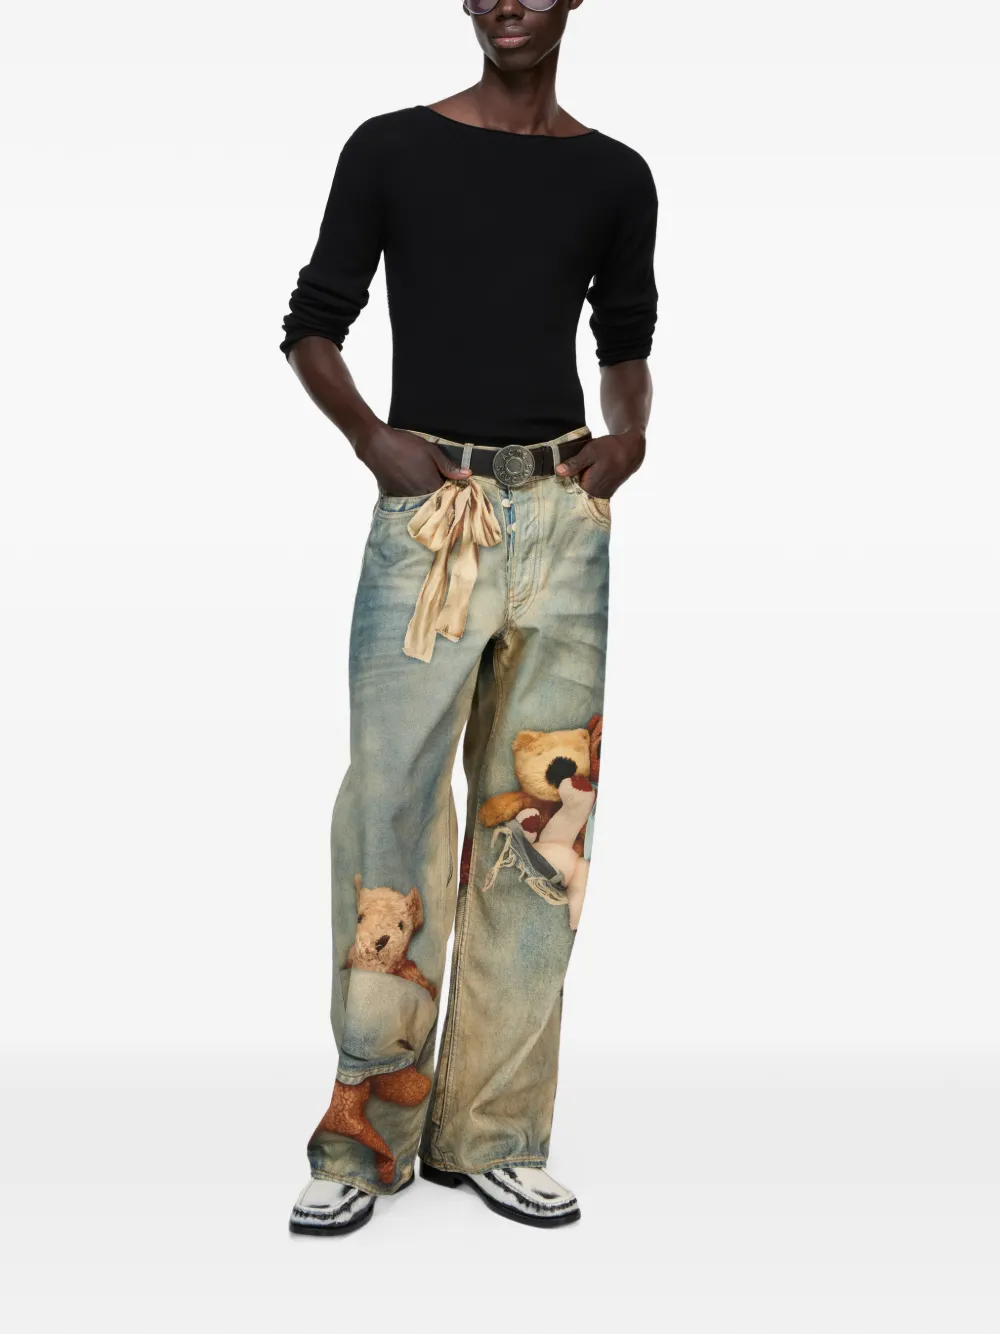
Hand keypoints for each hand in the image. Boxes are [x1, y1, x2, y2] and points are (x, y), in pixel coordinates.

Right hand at [355, 425, 470, 494]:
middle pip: (435, 499)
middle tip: (438, 479)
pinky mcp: (395, 496)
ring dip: (426, 493)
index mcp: (432, 485)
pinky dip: (413, 492)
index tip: (454, 482)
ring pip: (422, 500)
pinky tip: (411, 480)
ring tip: (422, 479)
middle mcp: (420, 495)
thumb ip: (449, 466)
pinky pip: (409, 499)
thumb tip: (467, 474)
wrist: (376, 445)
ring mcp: (406, 497)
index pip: (449, 494)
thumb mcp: (431, 451)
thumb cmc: (405, 445)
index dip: (453, 488)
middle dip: (440, 492)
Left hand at [555, 428, 645, 498]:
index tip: (553, 477)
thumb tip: (559, 471)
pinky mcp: (606, 492)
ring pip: (583, 492)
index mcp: (590, 488)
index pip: (568, 492)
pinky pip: (591, 491)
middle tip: (559, 473)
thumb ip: (575, 463)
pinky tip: (583, 474)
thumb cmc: (611, 449)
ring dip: (577, 484)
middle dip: (568, 485)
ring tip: (573, 472)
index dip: (560, 485)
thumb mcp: (591, 451)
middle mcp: (596, 496)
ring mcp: (602, 495)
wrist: (631, 450)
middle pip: (575, 494)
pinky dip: (585, 484)